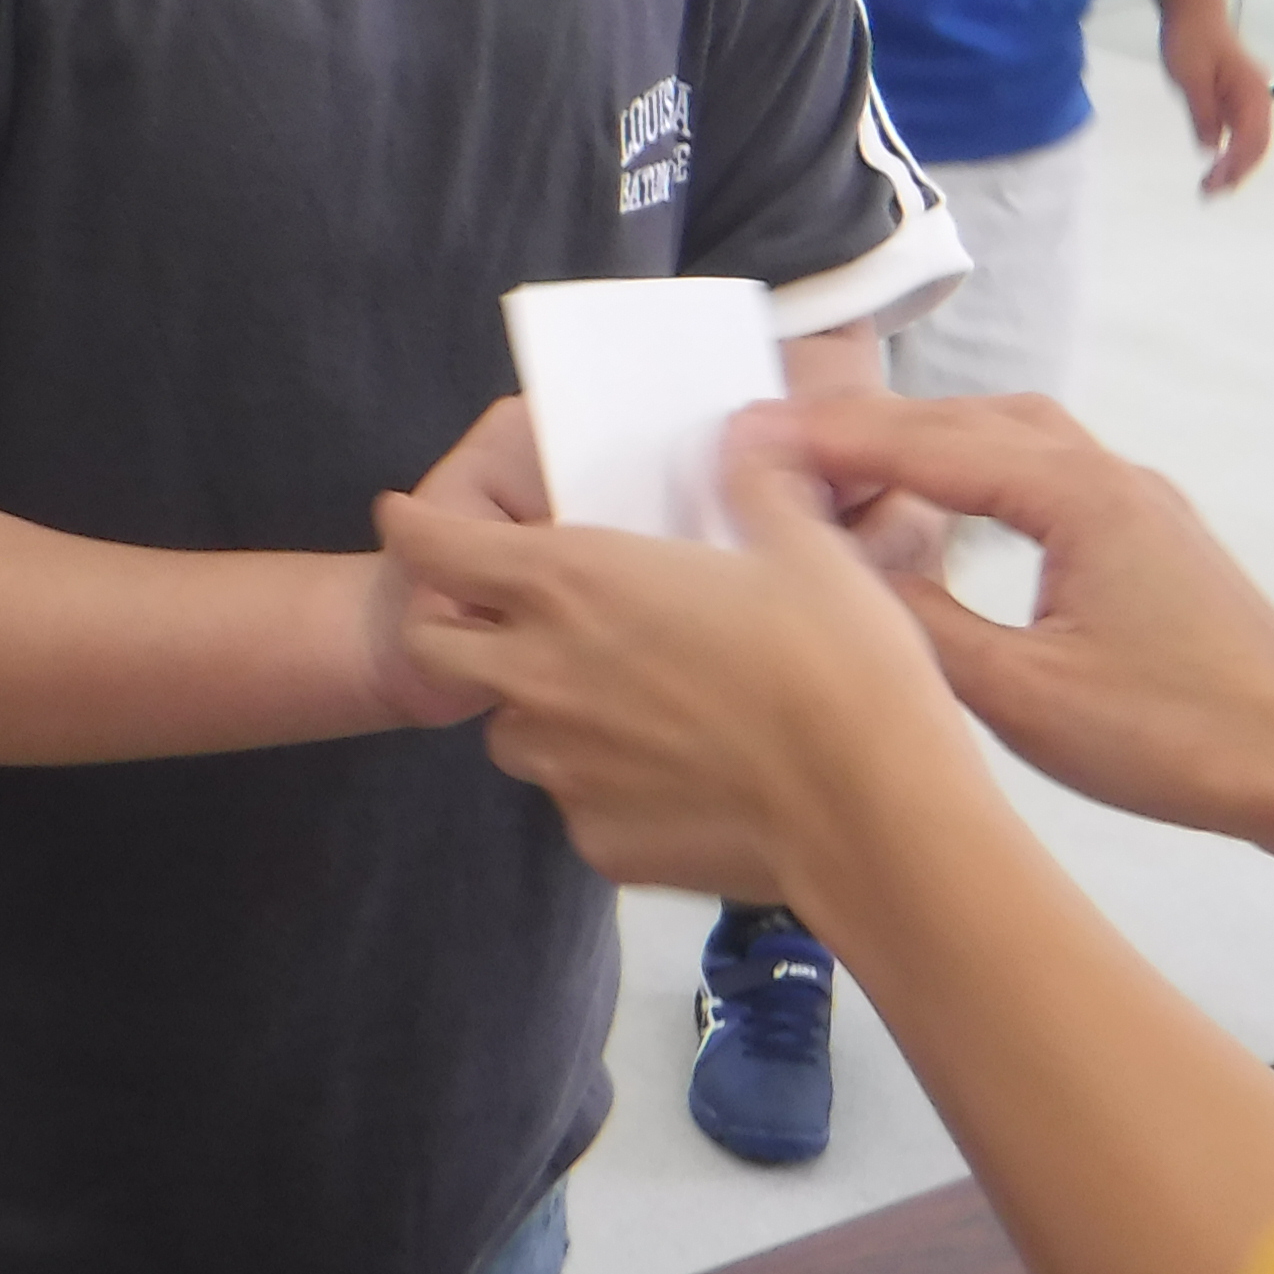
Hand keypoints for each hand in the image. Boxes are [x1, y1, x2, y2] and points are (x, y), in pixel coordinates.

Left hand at [378, 421, 979, 907]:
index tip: (401, 515)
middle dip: (448, 622)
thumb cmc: (839, 666)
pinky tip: (672, 773)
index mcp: (577, 581)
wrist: (873, 812)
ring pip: (511, 730)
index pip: (440, 544)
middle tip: (495, 613)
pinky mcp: (597, 840)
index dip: (413, 526)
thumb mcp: (805, 546)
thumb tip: (747, 433)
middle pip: (438, 645)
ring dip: (534, 708)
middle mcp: (544, 672)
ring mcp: (564, 767)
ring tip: (607, 698)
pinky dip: (603, 783)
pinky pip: (577, 801)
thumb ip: (756, 482)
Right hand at [773, 387, 1273, 840]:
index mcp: (1078, 496)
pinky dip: (974, 473)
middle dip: (867, 429)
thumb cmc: (1175, 739)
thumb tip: (842, 578)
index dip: (829, 439)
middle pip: (966, 420)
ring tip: (845, 476)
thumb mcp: (1024, 695)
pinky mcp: (1151, 537)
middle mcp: (1110, 474)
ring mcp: (1138, 501)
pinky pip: (1043, 473)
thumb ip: (923, 625)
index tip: (747, 434)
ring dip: (925, 445)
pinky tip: (941, 516)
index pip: (927, 445)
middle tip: (776, 448)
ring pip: (1010, 438)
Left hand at [1160, 5, 1273, 193]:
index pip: (1250, 137)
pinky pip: (1241, 134)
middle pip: (1258, 145)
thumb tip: (1208, 148)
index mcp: (1251, 90)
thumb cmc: (1191, 40)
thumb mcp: (1189, 77)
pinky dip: (1232, 154)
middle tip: (1209, 195)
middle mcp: (1257, 97)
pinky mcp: (1236, 101)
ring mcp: (1249, 100)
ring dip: (1237, 168)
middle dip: (1238, 173)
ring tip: (1211, 189)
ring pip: (1252, 142)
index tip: (1215, 183)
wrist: (1193, 13)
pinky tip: (1215, 168)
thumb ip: (1202, 112)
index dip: (1235, 165)